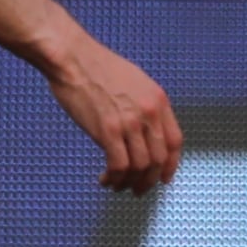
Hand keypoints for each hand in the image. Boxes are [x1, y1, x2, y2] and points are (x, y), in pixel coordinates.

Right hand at [40, 33, 180, 192]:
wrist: (71, 57)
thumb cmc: (95, 66)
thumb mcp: (133, 80)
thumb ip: (144, 104)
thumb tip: (144, 129)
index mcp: (158, 100)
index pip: (175, 142)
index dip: (171, 165)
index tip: (163, 178)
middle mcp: (149, 113)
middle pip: (158, 159)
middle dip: (149, 180)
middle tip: (137, 190)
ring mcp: (129, 122)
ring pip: (140, 167)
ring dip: (129, 183)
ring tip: (117, 186)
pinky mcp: (107, 130)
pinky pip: (118, 166)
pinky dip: (113, 178)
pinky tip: (105, 179)